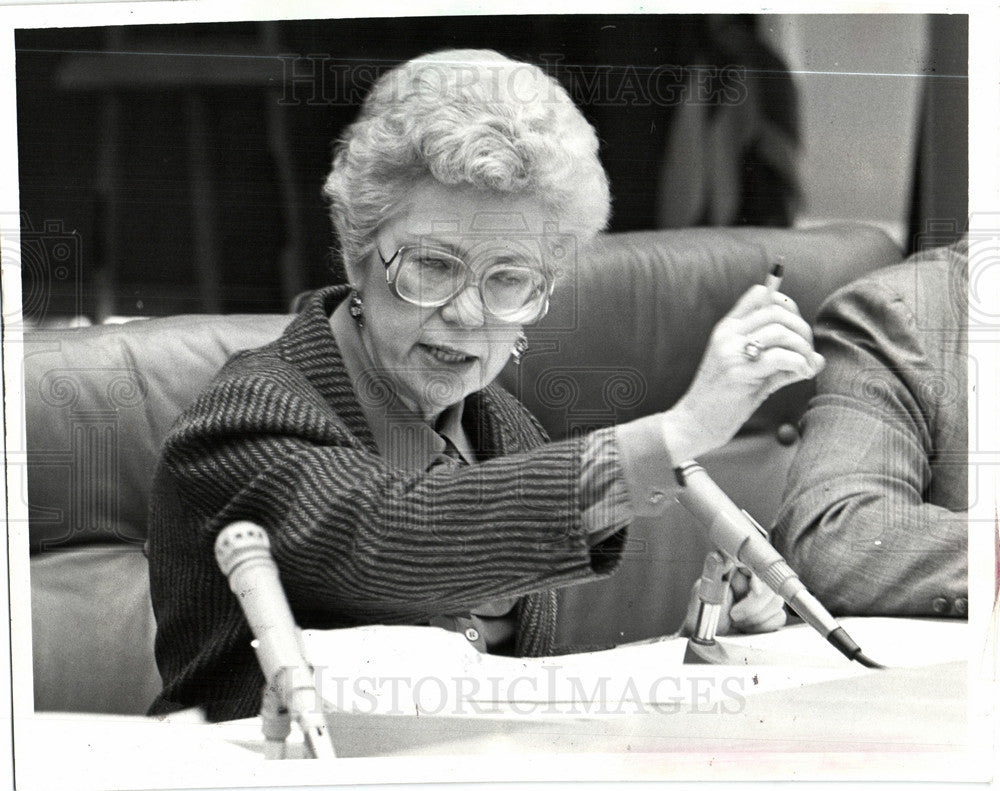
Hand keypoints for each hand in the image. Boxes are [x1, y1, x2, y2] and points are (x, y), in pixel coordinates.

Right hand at [661, 285, 824, 461]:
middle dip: (802, 330)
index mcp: (727, 328)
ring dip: (803, 348)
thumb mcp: (751, 373)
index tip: (797, 330)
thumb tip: (820, 359)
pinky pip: (780, 358)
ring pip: (781, 332)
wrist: (694, 423)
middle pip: (777, 311)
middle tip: (808, 353)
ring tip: (806, 367)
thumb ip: (781, 362)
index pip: (761, 295)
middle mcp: (728, 334)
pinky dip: (800, 364)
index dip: (787, 306)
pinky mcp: (738, 373)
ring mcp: (731, 352)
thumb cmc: (724, 400)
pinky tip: (803, 374)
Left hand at [683, 567, 787, 635]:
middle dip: (752, 606)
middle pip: (770, 585)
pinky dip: (762, 626)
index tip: (755, 591)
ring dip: (754, 617)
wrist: (709, 639)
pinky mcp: (771, 611)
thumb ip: (714, 574)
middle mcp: (751, 579)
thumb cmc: (703, 615)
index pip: (755, 564)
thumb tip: (720, 557)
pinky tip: (747, 627)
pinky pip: (779, 616)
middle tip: (733, 615)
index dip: (759, 577)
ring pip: (776, 601)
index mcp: (734, 568)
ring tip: (736, 621)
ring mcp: (763, 595)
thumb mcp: (705, 593)